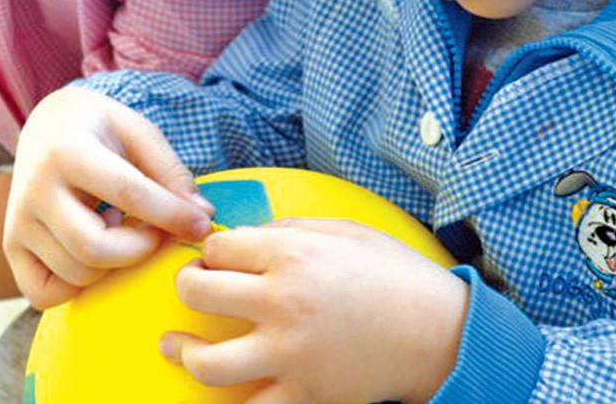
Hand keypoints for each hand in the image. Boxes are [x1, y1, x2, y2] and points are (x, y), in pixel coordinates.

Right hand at [4, 87, 214, 308]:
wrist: (46, 126)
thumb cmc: (101, 131)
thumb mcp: (139, 133)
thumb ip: (171, 174)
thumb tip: (201, 218)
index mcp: (68, 150)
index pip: (127, 193)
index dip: (171, 215)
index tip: (201, 225)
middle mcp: (34, 189)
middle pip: (94, 248)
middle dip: (140, 249)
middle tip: (155, 232)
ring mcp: (18, 222)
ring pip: (76, 273)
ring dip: (112, 263)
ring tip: (117, 228)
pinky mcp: (11, 248)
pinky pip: (43, 294)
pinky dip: (77, 286)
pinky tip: (91, 253)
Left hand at [160, 219, 467, 403]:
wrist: (438, 332)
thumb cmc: (395, 275)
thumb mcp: (344, 231)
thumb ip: (290, 229)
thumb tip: (247, 235)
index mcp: (292, 254)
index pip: (216, 248)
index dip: (210, 251)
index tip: (215, 258)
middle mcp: (283, 301)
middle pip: (197, 293)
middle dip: (187, 287)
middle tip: (194, 289)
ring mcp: (290, 353)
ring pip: (206, 362)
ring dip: (183, 352)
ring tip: (176, 346)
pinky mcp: (304, 394)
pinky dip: (232, 403)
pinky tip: (225, 389)